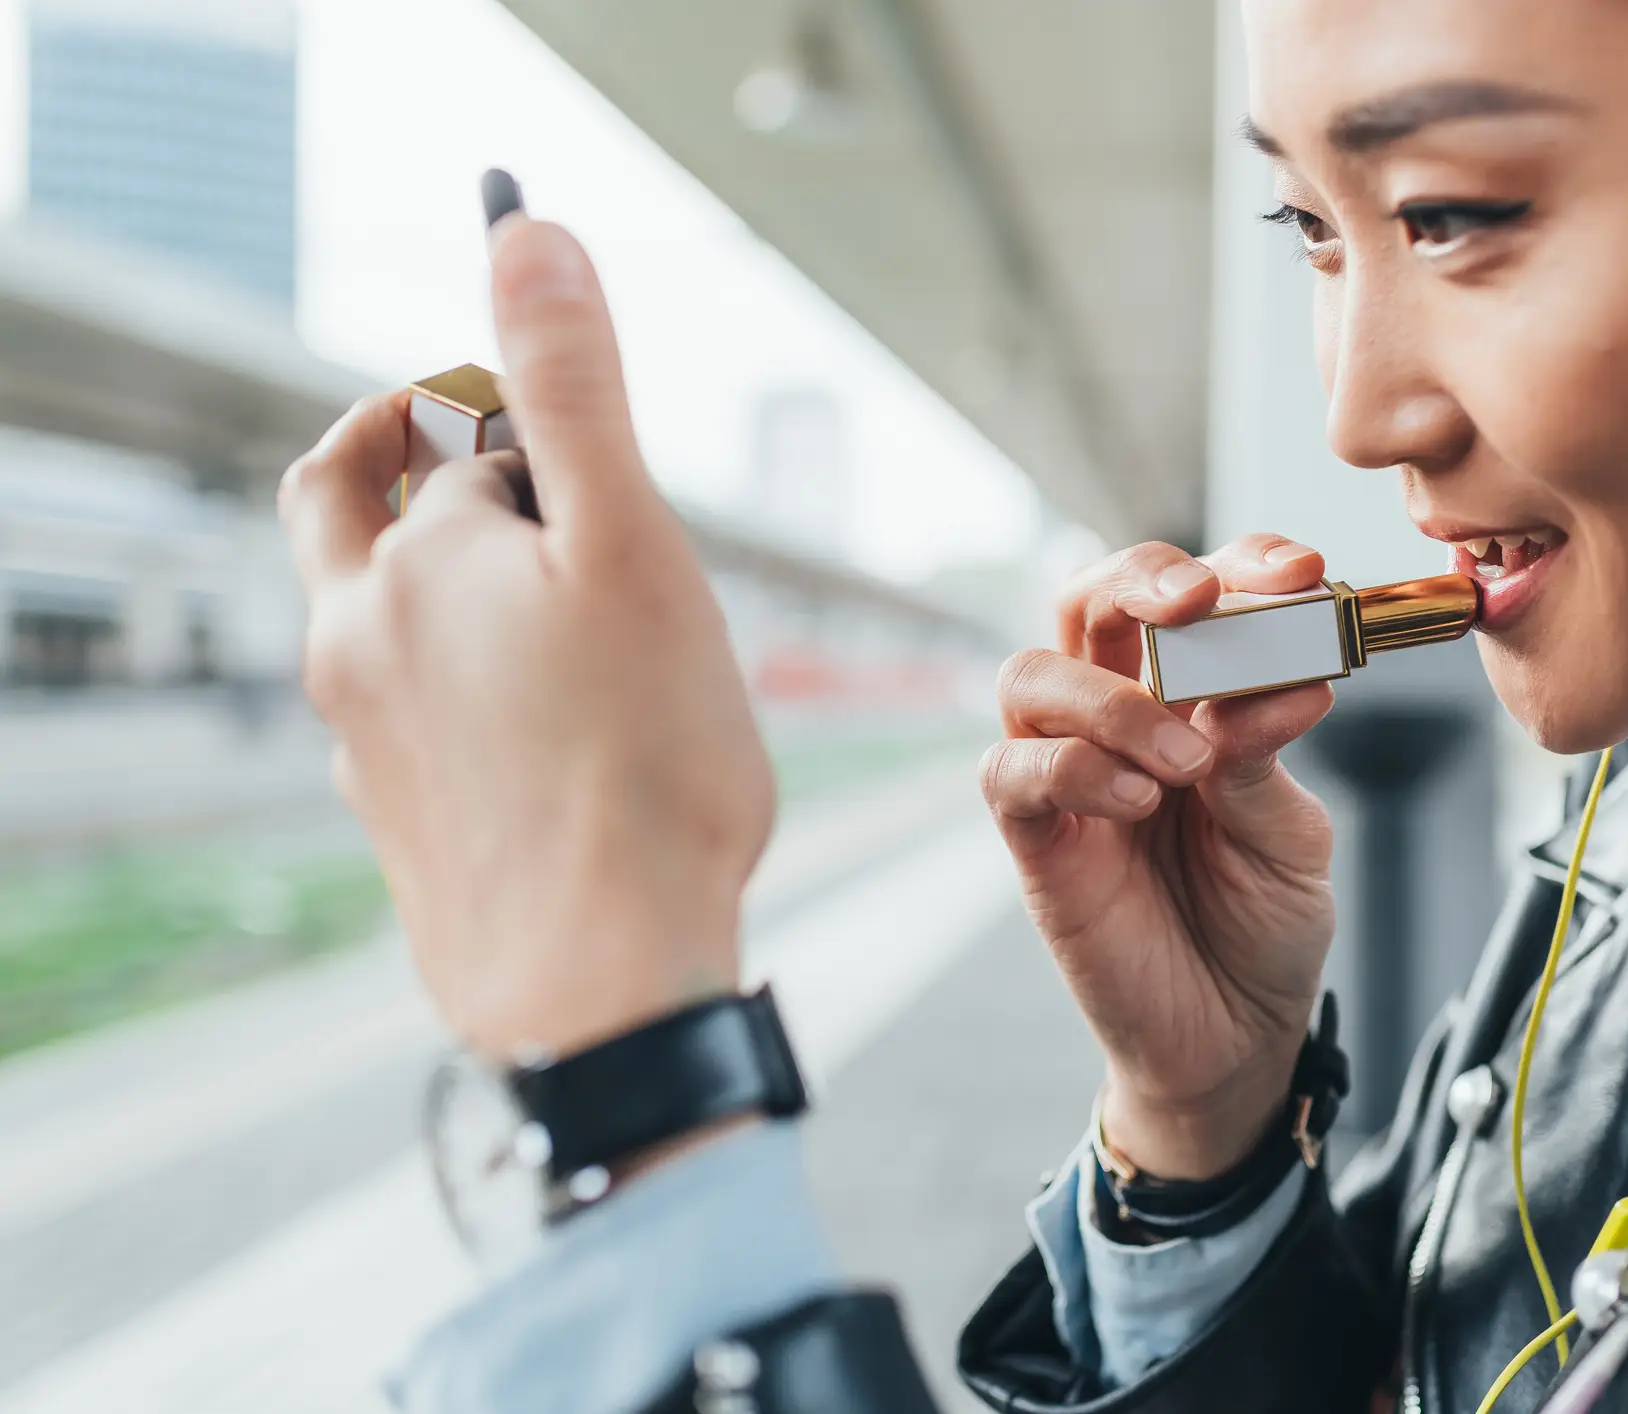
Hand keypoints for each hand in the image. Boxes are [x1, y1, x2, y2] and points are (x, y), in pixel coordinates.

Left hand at [280, 218, 772, 1062]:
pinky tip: (526, 721)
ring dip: (426, 570)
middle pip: (341, 498)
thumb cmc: (639, 772)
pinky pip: (391, 710)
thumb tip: (525, 233)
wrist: (597, 989)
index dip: (517, 410)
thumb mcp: (631, 550)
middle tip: (464, 434)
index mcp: (414, 562)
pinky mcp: (390, 816)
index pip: (453, 437)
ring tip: (531, 591)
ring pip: (368, 613)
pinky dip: (440, 673)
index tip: (567, 413)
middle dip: (399, 446)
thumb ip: (574, 391)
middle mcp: (359, 639)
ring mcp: (359, 736)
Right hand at [981, 537, 1337, 1178]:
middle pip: (1089, 599)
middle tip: (1201, 604)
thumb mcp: (1292, 839)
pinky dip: (1075, 769)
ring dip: (1113, 699)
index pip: (1196, 596)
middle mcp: (1121, 716)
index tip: (1304, 574)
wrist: (1233, 1038)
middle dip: (1143, 580)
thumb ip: (1268, 760)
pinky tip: (1140, 801)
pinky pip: (1014, 773)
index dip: (1241, 566)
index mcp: (1193, 696)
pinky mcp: (1035, 841)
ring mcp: (1069, 775)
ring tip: (1188, 761)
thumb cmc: (1261, 924)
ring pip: (1033, 677)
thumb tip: (1288, 680)